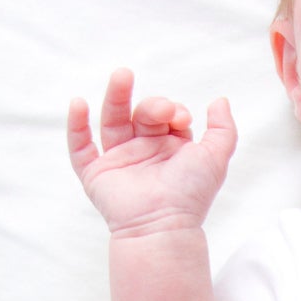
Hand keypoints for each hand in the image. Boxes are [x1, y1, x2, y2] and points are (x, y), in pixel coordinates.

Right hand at [67, 68, 236, 235]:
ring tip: (122, 75)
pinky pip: (80, 147)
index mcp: (170, 148)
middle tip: (162, 111)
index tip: (181, 119)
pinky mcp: (96, 174)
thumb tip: (219, 100)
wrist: (164, 224)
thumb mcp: (215, 157)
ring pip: (112, 121)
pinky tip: (78, 104)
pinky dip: (76, 126)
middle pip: (142, 113)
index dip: (174, 110)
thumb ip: (223, 129)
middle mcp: (144, 152)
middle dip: (153, 106)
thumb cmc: (191, 195)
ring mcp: (119, 161)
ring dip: (115, 97)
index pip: (168, 116)